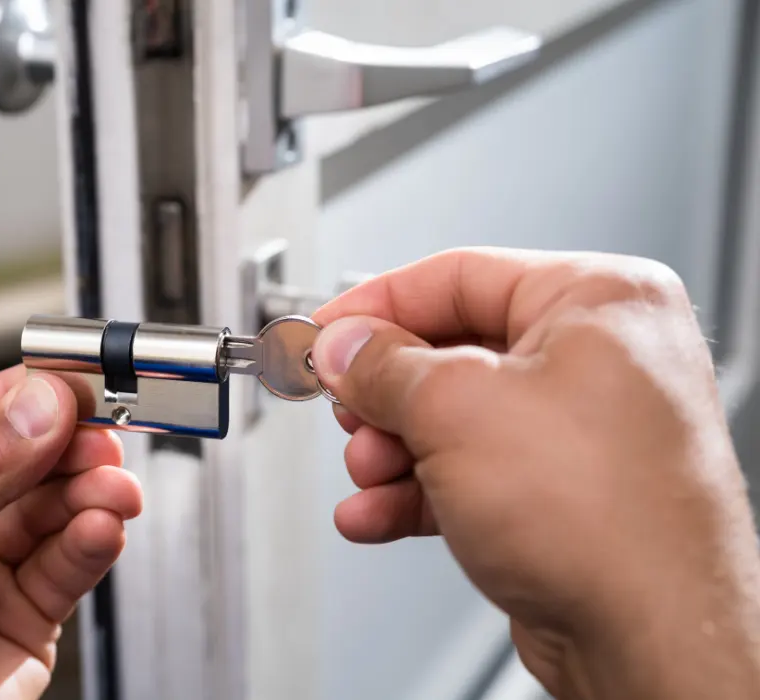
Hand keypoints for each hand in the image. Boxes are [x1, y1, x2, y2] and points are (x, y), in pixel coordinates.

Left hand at [0, 367, 141, 699]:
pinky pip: (68, 565)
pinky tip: (101, 529)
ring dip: (89, 492)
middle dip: (65, 446)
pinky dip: (93, 543)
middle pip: (19, 458)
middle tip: (104, 437)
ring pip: (52, 510)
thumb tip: (34, 406)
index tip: (74, 382)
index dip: (21, 396)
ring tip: (112, 490)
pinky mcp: (22, 620)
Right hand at [310, 248, 759, 699]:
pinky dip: (416, 493)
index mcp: (599, 301)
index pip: (458, 276)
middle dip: (384, 395)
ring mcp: (584, 430)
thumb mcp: (456, 410)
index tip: (326, 330)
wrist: (651, 637)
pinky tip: (377, 513)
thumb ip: (382, 366)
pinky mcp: (564, 493)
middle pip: (450, 352)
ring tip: (367, 474)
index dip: (376, 304)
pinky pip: (470, 473)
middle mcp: (600, 358)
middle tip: (346, 410)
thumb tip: (344, 346)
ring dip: (392, 452)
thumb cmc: (606, 519)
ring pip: (454, 420)